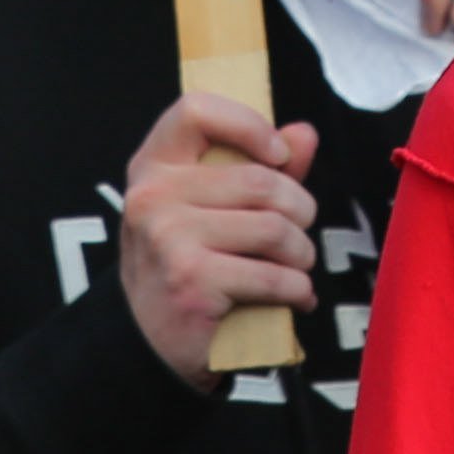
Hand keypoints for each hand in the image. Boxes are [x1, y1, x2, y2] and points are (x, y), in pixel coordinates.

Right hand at [115, 95, 321, 384]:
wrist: (149, 343)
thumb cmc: (187, 265)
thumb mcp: (210, 209)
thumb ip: (260, 169)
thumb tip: (304, 134)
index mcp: (153, 166)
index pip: (196, 110)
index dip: (247, 124)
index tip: (277, 155)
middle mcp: (153, 196)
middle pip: (260, 181)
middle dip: (300, 210)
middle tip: (299, 233)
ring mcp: (169, 238)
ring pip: (275, 228)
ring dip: (302, 254)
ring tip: (296, 267)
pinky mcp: (192, 281)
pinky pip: (274, 275)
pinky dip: (298, 290)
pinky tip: (295, 297)